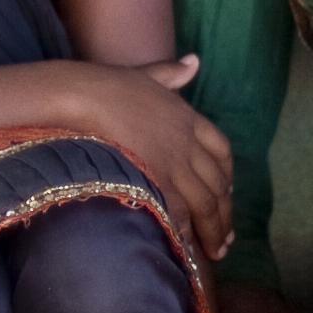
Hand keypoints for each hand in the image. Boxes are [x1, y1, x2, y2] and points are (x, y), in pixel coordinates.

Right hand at [70, 55, 234, 259]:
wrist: (84, 97)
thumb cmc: (107, 85)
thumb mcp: (146, 74)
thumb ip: (171, 73)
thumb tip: (194, 61)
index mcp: (188, 117)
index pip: (222, 150)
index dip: (228, 175)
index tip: (228, 193)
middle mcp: (188, 142)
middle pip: (218, 184)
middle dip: (225, 214)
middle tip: (227, 239)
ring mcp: (174, 163)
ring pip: (205, 204)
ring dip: (214, 231)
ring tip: (216, 251)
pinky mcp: (157, 180)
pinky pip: (181, 213)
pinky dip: (188, 232)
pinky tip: (188, 246)